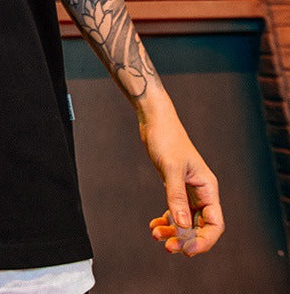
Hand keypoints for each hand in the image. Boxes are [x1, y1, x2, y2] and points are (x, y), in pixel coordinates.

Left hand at [139, 105, 223, 256]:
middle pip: (200, 226)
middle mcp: (201, 191)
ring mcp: (188, 190)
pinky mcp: (175, 186)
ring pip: (186, 220)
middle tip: (167, 246)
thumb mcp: (170, 167)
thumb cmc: (166, 138)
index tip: (186, 249)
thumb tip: (181, 224)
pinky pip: (175, 210)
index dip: (203, 240)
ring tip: (155, 235)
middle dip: (185, 238)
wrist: (154, 120)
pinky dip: (166, 220)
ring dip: (173, 230)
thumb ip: (176, 196)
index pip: (215, 224)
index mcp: (208, 187)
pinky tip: (154, 225)